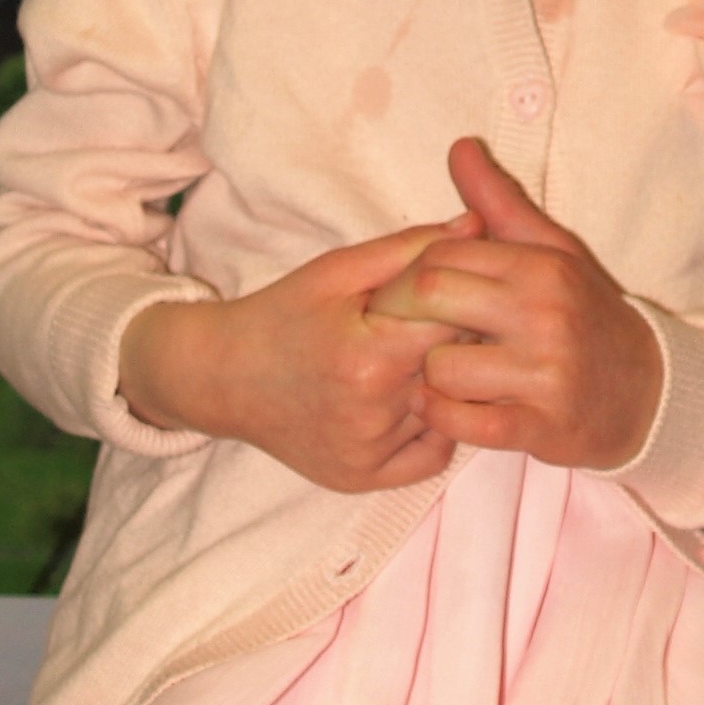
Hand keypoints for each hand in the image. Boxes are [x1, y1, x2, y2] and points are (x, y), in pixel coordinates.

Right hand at [119, 219, 477, 493]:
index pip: (457, 323)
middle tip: (431, 328)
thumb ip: (413, 249)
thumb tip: (480, 224)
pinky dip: (431, 428)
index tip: (451, 294)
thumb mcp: (339, 270)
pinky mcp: (365, 480)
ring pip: (447, 411)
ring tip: (408, 361)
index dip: (462, 302)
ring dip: (443, 385)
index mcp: (368, 354)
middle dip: (458, 343)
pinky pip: (432, 455)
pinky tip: (403, 400)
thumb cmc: (283, 314)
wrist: (224, 378)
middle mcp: (372, 412)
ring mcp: (369, 453)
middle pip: (457, 369)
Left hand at [366, 138, 663, 472]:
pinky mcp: (540, 426)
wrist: (649, 393)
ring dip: (427, 375)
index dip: (406, 274)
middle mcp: (544, 314)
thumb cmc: (585, 315)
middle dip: (403, 316)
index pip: (440, 253)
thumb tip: (459, 146)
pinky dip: (442, 416)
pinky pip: (461, 422)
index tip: (401, 294)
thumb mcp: (551, 251)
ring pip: (439, 367)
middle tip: (401, 330)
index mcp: (541, 266)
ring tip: (440, 371)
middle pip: (429, 298)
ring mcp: (544, 373)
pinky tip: (450, 406)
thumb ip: (499, 202)